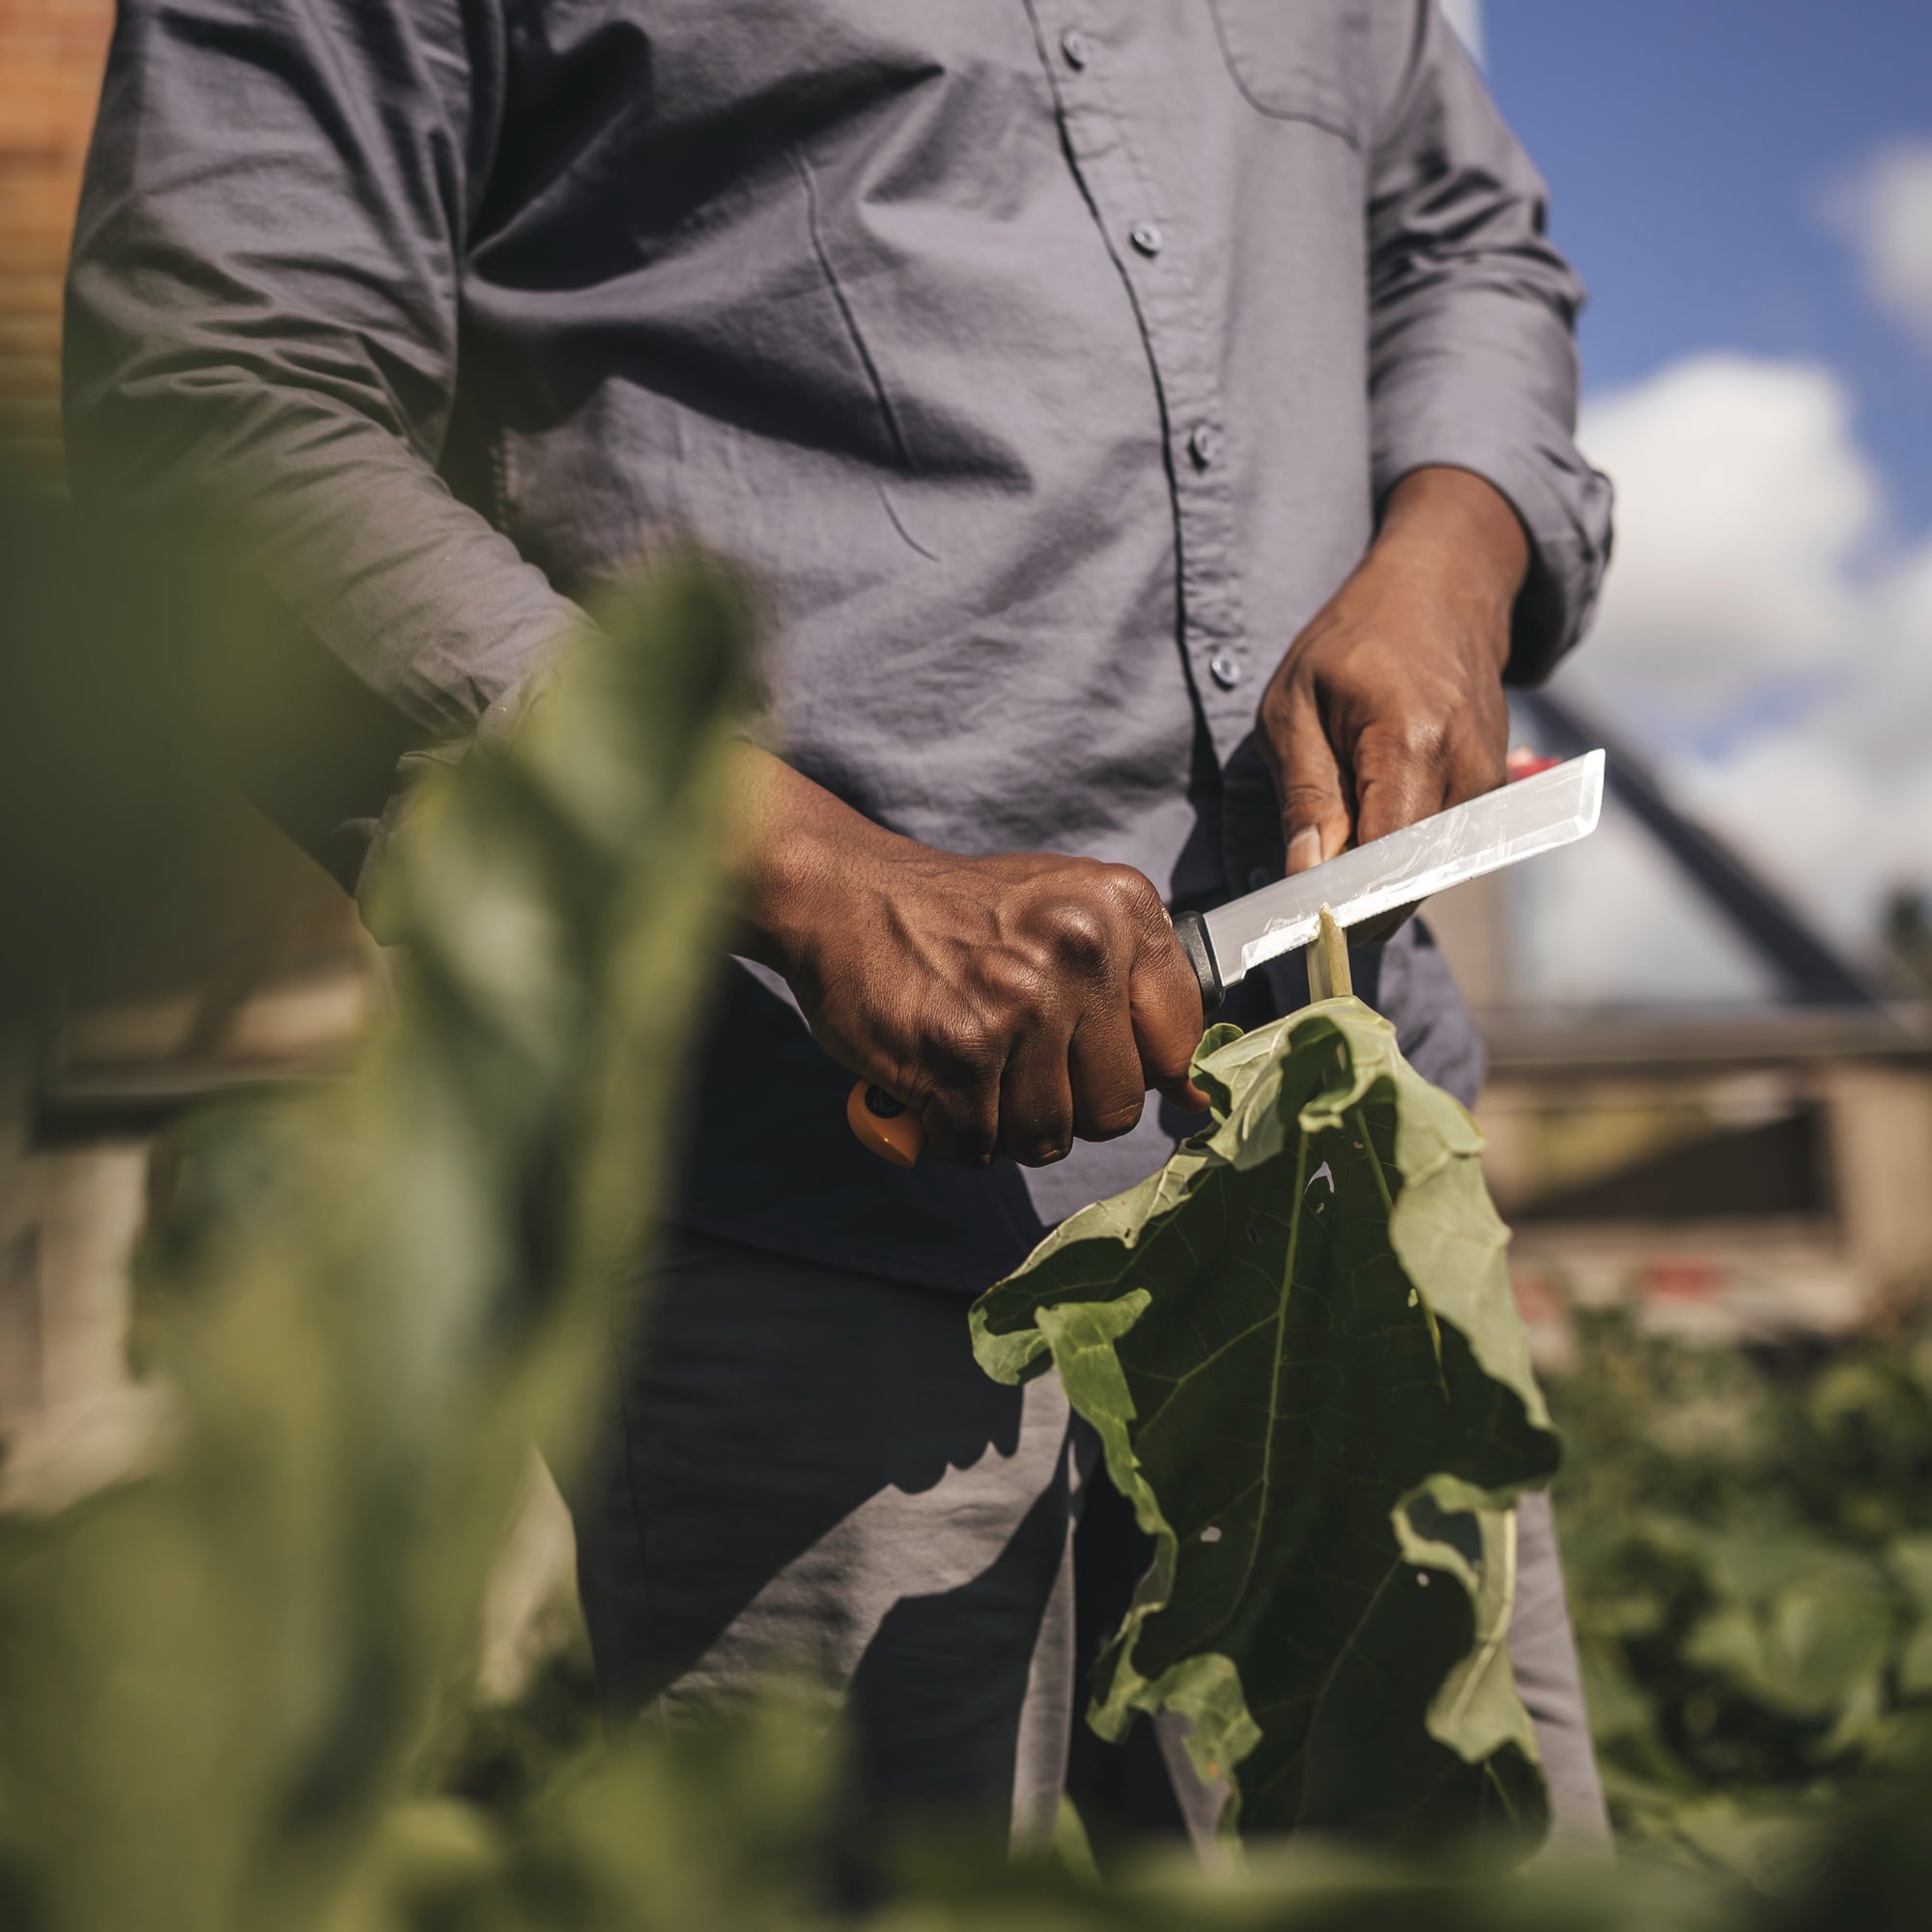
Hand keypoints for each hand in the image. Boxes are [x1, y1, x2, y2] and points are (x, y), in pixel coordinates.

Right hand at [732, 753, 1207, 1167]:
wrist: (842, 893)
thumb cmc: (956, 917)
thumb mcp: (1064, 912)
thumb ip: (1133, 990)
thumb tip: (1199, 1098)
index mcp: (1121, 910)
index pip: (1179, 1044)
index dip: (1132, 1071)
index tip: (1089, 1062)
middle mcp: (1080, 950)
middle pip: (1116, 1108)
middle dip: (1063, 1107)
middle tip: (1013, 1066)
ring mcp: (1020, 1004)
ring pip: (1047, 1137)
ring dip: (1001, 1124)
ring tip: (969, 1068)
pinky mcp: (958, 1052)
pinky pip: (979, 1147)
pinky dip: (948, 1133)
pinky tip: (930, 1081)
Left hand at [1255, 467, 1529, 875]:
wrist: (1441, 589)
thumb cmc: (1354, 640)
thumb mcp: (1295, 705)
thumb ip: (1306, 795)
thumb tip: (1306, 876)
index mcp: (1413, 741)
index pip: (1385, 861)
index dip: (1342, 902)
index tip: (1297, 921)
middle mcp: (1467, 769)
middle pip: (1410, 879)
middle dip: (1354, 898)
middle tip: (1299, 887)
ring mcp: (1489, 783)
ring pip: (1424, 872)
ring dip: (1375, 873)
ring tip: (1334, 832)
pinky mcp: (1493, 792)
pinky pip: (1437, 850)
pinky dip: (1397, 851)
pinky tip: (1367, 818)